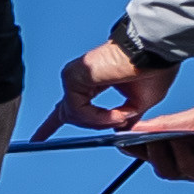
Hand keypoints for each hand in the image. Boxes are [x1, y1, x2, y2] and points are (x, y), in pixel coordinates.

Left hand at [40, 39, 181, 138]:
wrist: (155, 54)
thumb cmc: (152, 70)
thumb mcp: (139, 103)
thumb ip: (122, 117)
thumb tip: (117, 129)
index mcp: (91, 82)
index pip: (69, 105)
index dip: (52, 124)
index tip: (38, 138)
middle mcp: (80, 79)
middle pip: (65, 111)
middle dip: (60, 128)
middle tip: (44, 139)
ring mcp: (74, 77)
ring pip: (76, 115)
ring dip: (102, 123)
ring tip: (121, 117)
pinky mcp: (73, 77)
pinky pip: (78, 110)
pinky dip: (98, 118)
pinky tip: (115, 115)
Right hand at [137, 99, 193, 187]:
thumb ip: (168, 124)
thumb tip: (137, 127)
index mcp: (181, 143)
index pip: (150, 148)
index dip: (133, 145)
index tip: (118, 138)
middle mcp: (187, 159)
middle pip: (154, 162)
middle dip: (140, 152)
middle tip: (130, 141)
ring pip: (167, 170)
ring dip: (159, 155)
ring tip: (157, 139)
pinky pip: (188, 170)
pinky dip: (181, 157)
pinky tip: (180, 143)